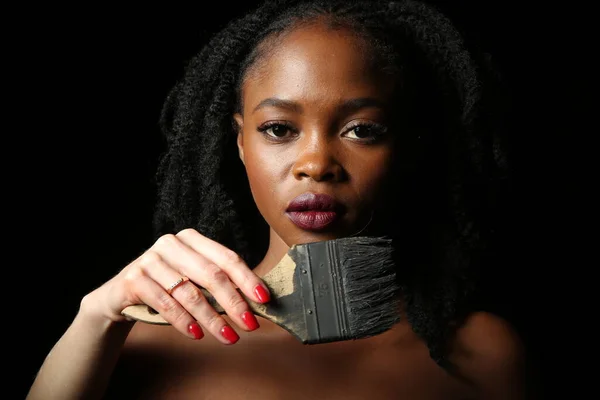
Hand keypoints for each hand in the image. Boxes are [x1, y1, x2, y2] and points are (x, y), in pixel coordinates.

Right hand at [80, 228, 269, 343]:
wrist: (119, 297)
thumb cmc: (166, 288)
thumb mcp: (192, 280)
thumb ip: (219, 285)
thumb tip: (256, 302)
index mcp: (192, 239)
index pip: (226, 258)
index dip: (247, 278)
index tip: (263, 299)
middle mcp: (171, 243)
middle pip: (211, 274)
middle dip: (234, 302)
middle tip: (250, 324)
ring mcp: (150, 259)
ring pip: (190, 292)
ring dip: (212, 318)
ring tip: (228, 337)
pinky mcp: (133, 278)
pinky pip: (165, 303)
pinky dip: (183, 321)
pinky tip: (197, 334)